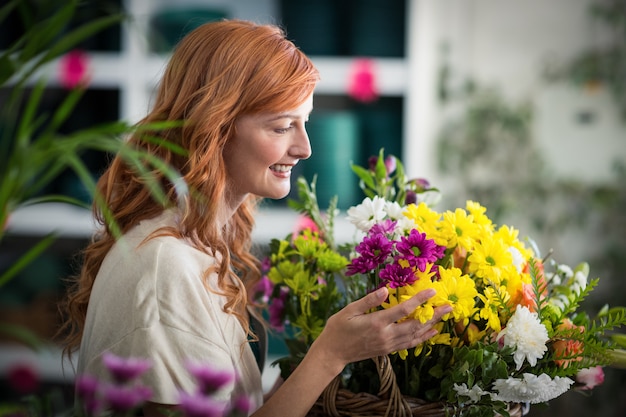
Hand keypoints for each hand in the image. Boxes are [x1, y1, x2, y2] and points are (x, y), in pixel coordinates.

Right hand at [309, 287, 451, 375]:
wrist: (333, 353)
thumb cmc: (338, 328)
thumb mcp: (350, 310)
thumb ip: (369, 299)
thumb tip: (386, 289)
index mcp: (377, 323)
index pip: (403, 310)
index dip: (419, 300)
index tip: (432, 291)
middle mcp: (386, 335)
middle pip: (416, 324)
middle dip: (434, 315)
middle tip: (449, 306)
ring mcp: (388, 345)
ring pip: (415, 335)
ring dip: (432, 326)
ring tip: (444, 317)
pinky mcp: (388, 350)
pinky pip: (410, 344)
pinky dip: (422, 338)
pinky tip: (431, 332)